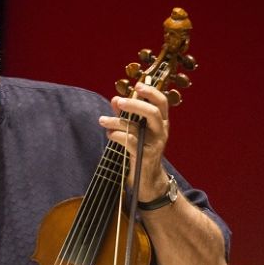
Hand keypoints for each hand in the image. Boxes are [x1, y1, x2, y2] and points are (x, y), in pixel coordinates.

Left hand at [99, 83, 170, 201]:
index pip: (161, 102)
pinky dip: (117, 135)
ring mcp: (155, 144)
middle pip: (153, 112)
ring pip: (137, 127)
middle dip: (135, 104)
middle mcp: (161, 131)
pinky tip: (109, 134)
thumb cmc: (141, 151)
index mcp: (161, 122)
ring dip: (117, 121)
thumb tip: (115, 99)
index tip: (137, 85)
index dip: (151, 92)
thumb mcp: (136, 131)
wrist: (148, 179)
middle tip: (119, 101)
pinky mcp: (145, 156)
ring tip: (102, 120)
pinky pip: (130, 142)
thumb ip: (126, 115)